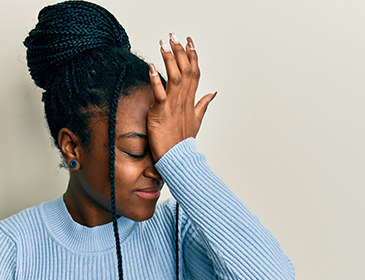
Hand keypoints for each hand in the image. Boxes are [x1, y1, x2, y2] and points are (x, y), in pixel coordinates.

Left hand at [147, 33, 216, 161]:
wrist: (178, 159)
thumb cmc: (183, 143)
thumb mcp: (196, 121)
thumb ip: (203, 105)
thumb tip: (213, 93)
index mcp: (191, 101)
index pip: (194, 73)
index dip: (193, 56)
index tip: (190, 42)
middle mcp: (184, 101)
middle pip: (186, 70)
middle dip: (180, 51)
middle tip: (174, 36)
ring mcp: (173, 106)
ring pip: (175, 77)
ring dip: (170, 59)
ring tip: (164, 44)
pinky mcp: (161, 112)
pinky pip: (159, 93)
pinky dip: (156, 79)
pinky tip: (152, 66)